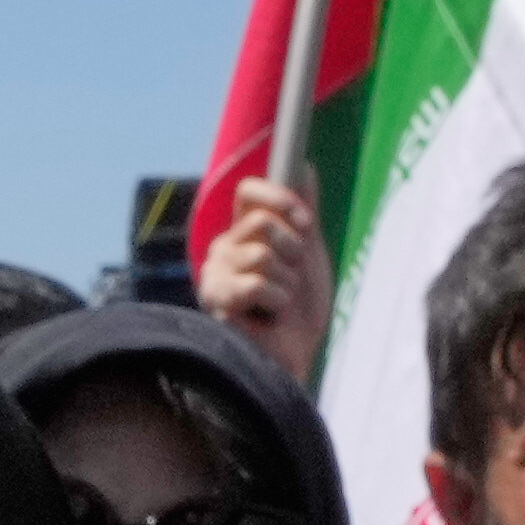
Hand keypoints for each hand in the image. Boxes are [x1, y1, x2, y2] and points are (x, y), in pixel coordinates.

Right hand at [190, 171, 334, 380]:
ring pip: (262, 254)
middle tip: (290, 278)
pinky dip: (277, 301)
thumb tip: (304, 166)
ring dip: (286, 282)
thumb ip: (303, 214)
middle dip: (291, 251)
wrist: (294, 358)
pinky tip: (270, 317)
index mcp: (242, 234)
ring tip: (280, 303)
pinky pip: (257, 282)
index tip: (306, 224)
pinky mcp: (216, 301)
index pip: (249, 192)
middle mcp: (224, 249)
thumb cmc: (298, 312)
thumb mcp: (307, 254)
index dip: (280, 199)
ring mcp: (216, 274)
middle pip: (261, 223)